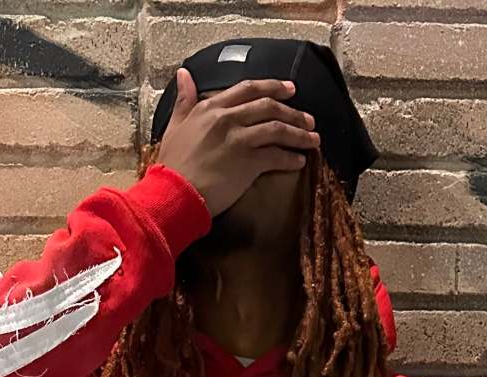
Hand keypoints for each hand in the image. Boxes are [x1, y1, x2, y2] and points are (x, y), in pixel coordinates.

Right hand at [156, 67, 322, 218]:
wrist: (175, 192)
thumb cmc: (173, 163)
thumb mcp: (175, 124)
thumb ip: (185, 99)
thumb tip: (184, 74)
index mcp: (212, 107)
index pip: (248, 89)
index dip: (273, 87)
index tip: (290, 90)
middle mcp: (228, 118)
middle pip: (269, 106)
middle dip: (293, 111)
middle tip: (309, 118)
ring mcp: (239, 139)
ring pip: (277, 129)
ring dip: (299, 133)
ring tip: (313, 139)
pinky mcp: (247, 163)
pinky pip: (276, 156)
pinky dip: (291, 158)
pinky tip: (300, 161)